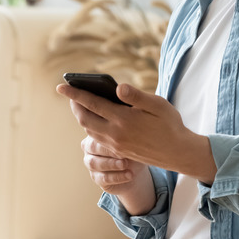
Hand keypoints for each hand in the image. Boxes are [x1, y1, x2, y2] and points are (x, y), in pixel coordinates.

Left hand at [56, 83, 216, 183]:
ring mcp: (116, 145)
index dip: (74, 94)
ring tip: (79, 104)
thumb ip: (136, 96)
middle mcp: (115, 134)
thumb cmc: (170, 124)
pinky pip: (97, 138)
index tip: (60, 86)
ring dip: (81, 117)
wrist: (178, 153)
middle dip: (74, 105)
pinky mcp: (119, 151)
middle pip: (84, 119)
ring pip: (89, 130)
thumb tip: (117, 87)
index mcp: (124, 119)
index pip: (92, 103)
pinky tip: (94, 119)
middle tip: (70, 93)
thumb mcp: (158, 105)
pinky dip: (90, 127)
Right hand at [80, 134, 147, 196]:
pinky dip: (117, 177)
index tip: (123, 140)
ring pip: (94, 163)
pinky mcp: (96, 178)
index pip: (97, 132)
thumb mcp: (132, 143)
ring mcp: (91, 163)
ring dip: (111, 164)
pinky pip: (102, 178)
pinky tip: (129, 175)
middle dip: (108, 150)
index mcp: (96, 134)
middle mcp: (90, 148)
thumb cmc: (132, 150)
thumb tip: (128, 135)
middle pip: (92, 147)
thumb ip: (126, 138)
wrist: (135, 170)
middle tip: (123, 153)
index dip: (108, 137)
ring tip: (125, 165)